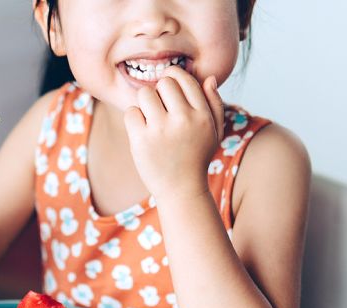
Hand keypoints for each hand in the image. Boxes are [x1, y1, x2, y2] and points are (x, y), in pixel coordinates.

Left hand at [123, 66, 224, 203]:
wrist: (181, 191)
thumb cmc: (197, 159)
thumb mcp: (214, 132)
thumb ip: (215, 104)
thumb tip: (208, 78)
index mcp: (202, 115)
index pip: (184, 78)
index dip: (174, 78)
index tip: (168, 88)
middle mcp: (183, 119)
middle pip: (164, 82)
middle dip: (159, 92)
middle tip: (160, 109)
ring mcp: (161, 129)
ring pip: (145, 94)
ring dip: (145, 104)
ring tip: (151, 120)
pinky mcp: (142, 140)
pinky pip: (131, 112)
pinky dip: (133, 120)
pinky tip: (142, 132)